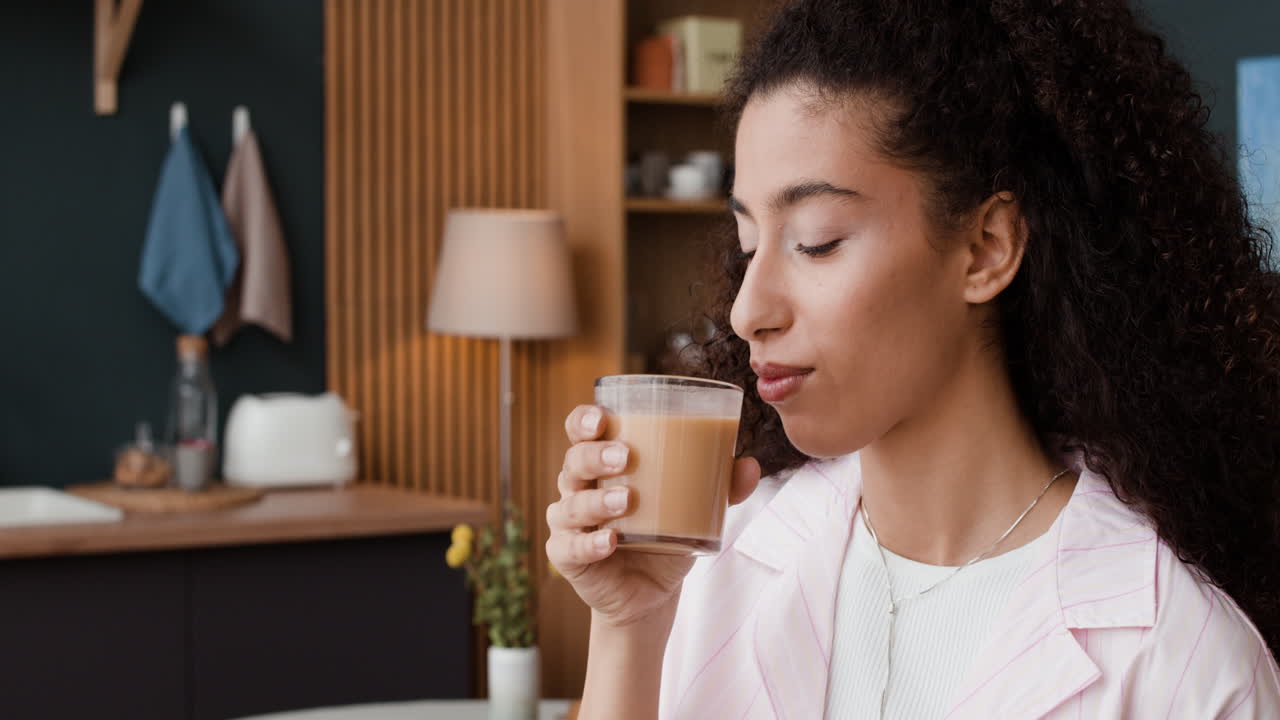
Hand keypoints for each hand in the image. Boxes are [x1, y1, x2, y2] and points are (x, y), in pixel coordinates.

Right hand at [545, 404, 760, 628]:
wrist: (651, 593)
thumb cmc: (664, 535)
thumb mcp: (695, 508)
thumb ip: (721, 487)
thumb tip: (749, 465)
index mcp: (602, 464)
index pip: (580, 431)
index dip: (583, 420)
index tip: (603, 418)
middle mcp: (579, 488)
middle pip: (574, 462)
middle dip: (595, 455)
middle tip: (625, 456)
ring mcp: (570, 523)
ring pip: (571, 504)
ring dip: (597, 501)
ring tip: (627, 500)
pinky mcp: (568, 557)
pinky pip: (570, 547)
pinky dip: (589, 543)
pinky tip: (609, 541)